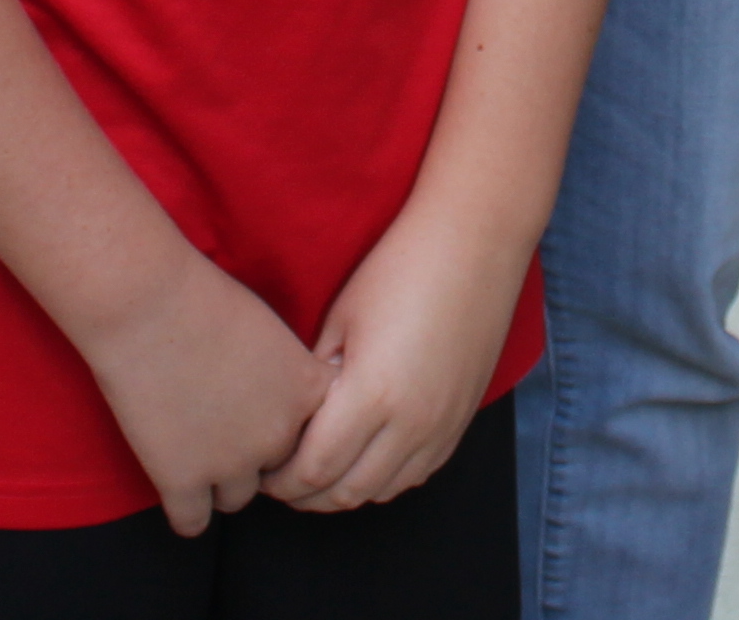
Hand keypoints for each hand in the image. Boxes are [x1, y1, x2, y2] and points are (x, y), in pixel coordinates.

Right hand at [70, 248, 325, 530]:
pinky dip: (186, 509)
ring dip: (220, 479)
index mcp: (310, 392)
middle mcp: (281, 434)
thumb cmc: (205, 297)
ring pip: (237, 497)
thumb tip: (283, 405)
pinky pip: (193, 522)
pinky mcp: (182, 480)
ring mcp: (232, 463)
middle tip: (224, 427)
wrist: (146, 301)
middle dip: (256, 453)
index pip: (317, 436)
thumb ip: (288, 376)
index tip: (264, 411)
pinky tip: (176, 484)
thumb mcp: (272, 332)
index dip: (289, 425)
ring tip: (196, 448)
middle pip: (279, 468)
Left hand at [270, 210, 524, 511]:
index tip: (262, 470)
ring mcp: (441, 427)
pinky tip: (364, 460)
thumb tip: (298, 419)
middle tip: (280, 479)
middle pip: (346, 493)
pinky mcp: (461, 420)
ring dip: (344, 492)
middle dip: (305, 495)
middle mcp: (411, 424)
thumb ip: (317, 380)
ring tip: (318, 473)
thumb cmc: (400, 268)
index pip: (313, 469)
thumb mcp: (341, 320)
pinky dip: (383, 479)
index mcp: (372, 396)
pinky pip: (416, 474)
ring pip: (382, 491)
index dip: (281, 479)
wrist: (475, 244)